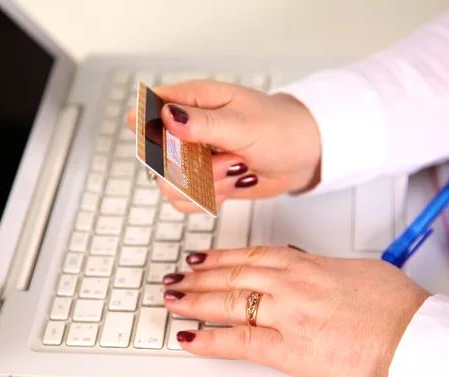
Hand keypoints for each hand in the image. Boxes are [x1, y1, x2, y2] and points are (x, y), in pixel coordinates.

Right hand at [126, 80, 320, 212]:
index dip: (153, 130)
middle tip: (226, 156)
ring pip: (169, 185)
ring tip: (235, 169)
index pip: (147, 110)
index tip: (182, 142)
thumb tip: (166, 116)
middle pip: (155, 158)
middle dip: (193, 167)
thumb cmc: (279, 129)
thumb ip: (203, 123)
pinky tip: (231, 184)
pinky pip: (184, 202)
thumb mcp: (243, 123)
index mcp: (190, 101)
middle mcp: (184, 129)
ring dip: (207, 184)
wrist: (301, 156)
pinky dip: (210, 198)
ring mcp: (189, 159)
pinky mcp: (199, 182)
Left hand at [161, 246, 430, 376]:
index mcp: (307, 265)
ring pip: (227, 301)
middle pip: (232, 275)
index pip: (252, 255)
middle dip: (199, 277)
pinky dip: (209, 340)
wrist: (415, 339)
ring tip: (172, 299)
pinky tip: (188, 337)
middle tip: (176, 277)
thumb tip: (308, 264)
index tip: (202, 258)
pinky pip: (238, 341)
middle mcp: (290, 284)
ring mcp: (285, 314)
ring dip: (194, 300)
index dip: (221, 257)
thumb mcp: (359, 271)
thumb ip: (325, 267)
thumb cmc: (397, 308)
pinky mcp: (287, 348)